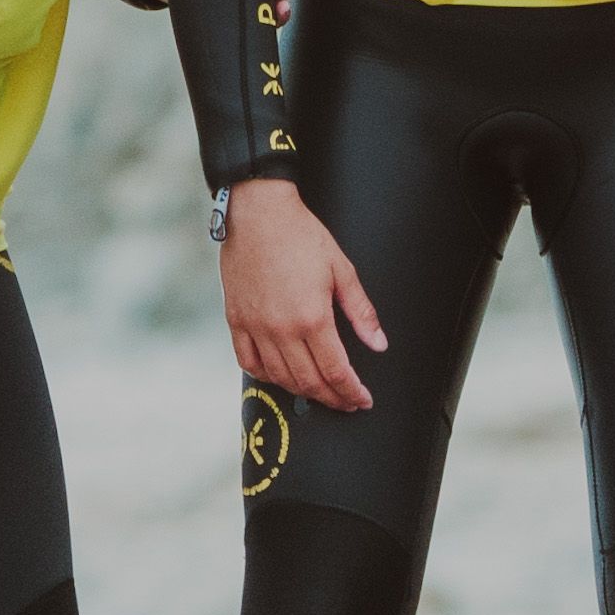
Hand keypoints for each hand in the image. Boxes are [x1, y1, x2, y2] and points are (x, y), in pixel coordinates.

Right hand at [220, 177, 385, 409]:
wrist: (258, 212)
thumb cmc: (302, 235)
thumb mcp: (342, 269)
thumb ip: (361, 311)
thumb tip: (379, 344)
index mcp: (312, 317)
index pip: (336, 371)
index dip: (352, 392)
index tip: (362, 400)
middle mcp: (281, 329)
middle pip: (309, 382)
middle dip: (332, 398)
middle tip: (346, 402)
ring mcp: (255, 327)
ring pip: (279, 378)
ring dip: (302, 392)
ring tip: (319, 392)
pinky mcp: (236, 320)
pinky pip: (248, 362)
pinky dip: (266, 376)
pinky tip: (281, 377)